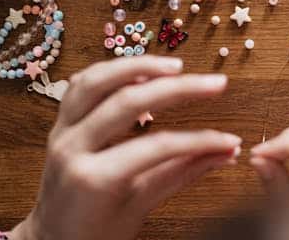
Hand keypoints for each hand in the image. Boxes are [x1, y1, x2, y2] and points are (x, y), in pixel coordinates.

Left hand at [10, 56, 240, 239]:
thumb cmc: (93, 234)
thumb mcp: (140, 208)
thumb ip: (182, 174)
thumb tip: (225, 154)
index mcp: (93, 179)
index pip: (157, 147)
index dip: (199, 140)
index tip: (229, 140)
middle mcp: (72, 147)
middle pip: (128, 102)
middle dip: (178, 89)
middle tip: (216, 83)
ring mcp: (61, 131)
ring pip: (98, 81)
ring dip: (139, 65)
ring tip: (176, 66)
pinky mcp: (59, 122)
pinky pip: (82, 84)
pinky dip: (111, 70)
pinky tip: (137, 68)